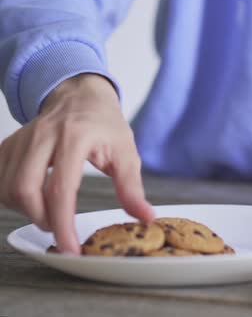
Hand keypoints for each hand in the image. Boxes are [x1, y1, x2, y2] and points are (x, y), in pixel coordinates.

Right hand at [0, 73, 153, 253]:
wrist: (80, 96)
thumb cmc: (105, 125)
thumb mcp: (126, 153)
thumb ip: (132, 187)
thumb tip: (146, 216)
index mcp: (75, 138)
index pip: (60, 189)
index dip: (63, 224)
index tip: (70, 248)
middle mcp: (43, 136)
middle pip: (24, 189)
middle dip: (40, 218)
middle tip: (59, 226)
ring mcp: (22, 139)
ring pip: (7, 187)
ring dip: (25, 210)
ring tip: (49, 211)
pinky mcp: (9, 145)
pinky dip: (12, 197)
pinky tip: (34, 198)